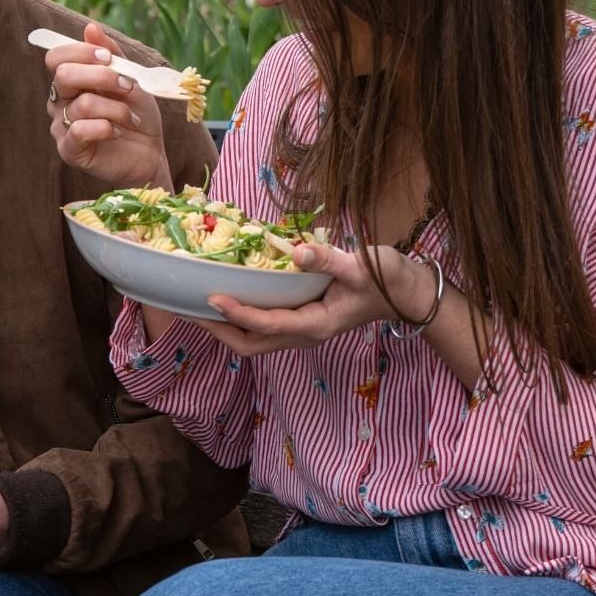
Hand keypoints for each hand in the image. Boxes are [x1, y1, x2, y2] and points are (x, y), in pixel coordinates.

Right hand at [46, 23, 171, 190]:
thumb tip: (90, 27)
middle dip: (102, 77)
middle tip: (127, 86)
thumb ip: (111, 54)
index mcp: (70, 82)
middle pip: (64, 75)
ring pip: (83, 104)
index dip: (81, 52)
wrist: (150, 155)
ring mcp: (61, 127)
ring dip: (116, 108)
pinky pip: (80, 130)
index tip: (109, 58)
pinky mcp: (70, 151)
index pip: (56, 57)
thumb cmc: (137, 116)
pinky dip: (107, 127)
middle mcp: (59, 102)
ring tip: (131, 117)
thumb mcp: (131, 79)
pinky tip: (118, 132)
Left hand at [200, 243, 430, 355]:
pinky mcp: (301, 320)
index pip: (265, 324)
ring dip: (224, 325)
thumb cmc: (388, 279)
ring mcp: (301, 330)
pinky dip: (239, 316)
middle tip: (186, 309)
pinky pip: (262, 325)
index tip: (211, 297)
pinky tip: (226, 296)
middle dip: (217, 329)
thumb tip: (298, 252)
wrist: (409, 293)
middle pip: (250, 343)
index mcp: (315, 325)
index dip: (236, 313)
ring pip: (253, 338)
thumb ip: (329, 260)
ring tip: (195, 305)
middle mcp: (304, 334)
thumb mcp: (362, 266)